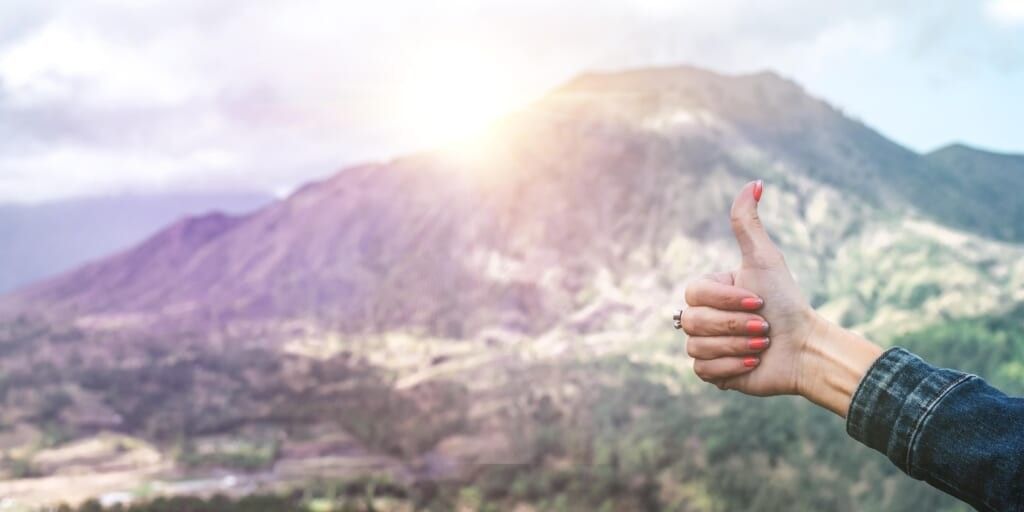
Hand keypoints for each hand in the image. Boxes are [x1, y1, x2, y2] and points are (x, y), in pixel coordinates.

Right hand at [680, 181, 882, 415]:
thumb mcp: (764, 259)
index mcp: (708, 291)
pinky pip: (703, 371)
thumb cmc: (786, 301)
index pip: (694, 293)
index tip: (758, 301)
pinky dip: (732, 366)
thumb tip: (754, 182)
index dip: (725, 300)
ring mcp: (705, 345)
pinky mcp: (712, 373)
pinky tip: (754, 361)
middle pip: (693, 322)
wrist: (805, 347)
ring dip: (737, 346)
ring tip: (762, 345)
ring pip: (697, 347)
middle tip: (764, 327)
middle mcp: (702, 317)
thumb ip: (748, 223)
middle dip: (734, 325)